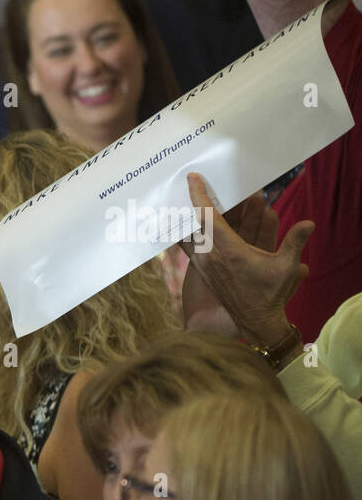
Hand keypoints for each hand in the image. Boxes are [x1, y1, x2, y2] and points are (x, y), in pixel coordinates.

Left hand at [179, 173, 312, 345]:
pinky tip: (193, 223)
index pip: (208, 217)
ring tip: (201, 202)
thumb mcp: (286, 267)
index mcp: (227, 251)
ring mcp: (203, 264)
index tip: (193, 178)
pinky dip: (193, 232)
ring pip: (194, 233)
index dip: (199, 196)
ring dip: (198, 216)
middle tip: (205, 185)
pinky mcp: (202, 271)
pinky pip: (192, 246)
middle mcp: (210, 256)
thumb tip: (308, 224)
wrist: (254, 321)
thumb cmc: (270, 294)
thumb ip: (294, 242)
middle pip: (200, 221)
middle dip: (204, 202)